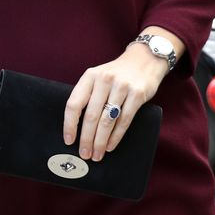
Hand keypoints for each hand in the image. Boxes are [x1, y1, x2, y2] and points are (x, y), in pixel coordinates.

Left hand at [63, 44, 168, 161]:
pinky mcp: (137, 94)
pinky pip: (124, 120)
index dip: (69, 125)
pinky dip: (116, 136)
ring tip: (96, 154)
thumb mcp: (98, 76)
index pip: (74, 103)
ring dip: (100, 141)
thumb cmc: (117, 73)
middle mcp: (104, 80)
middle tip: (84, 154)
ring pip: (107, 121)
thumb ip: (88, 95)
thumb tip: (76, 127)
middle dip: (86, 139)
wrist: (145, 59)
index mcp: (90, 76)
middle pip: (91, 116)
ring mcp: (122, 86)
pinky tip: (110, 145)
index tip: (69, 140)